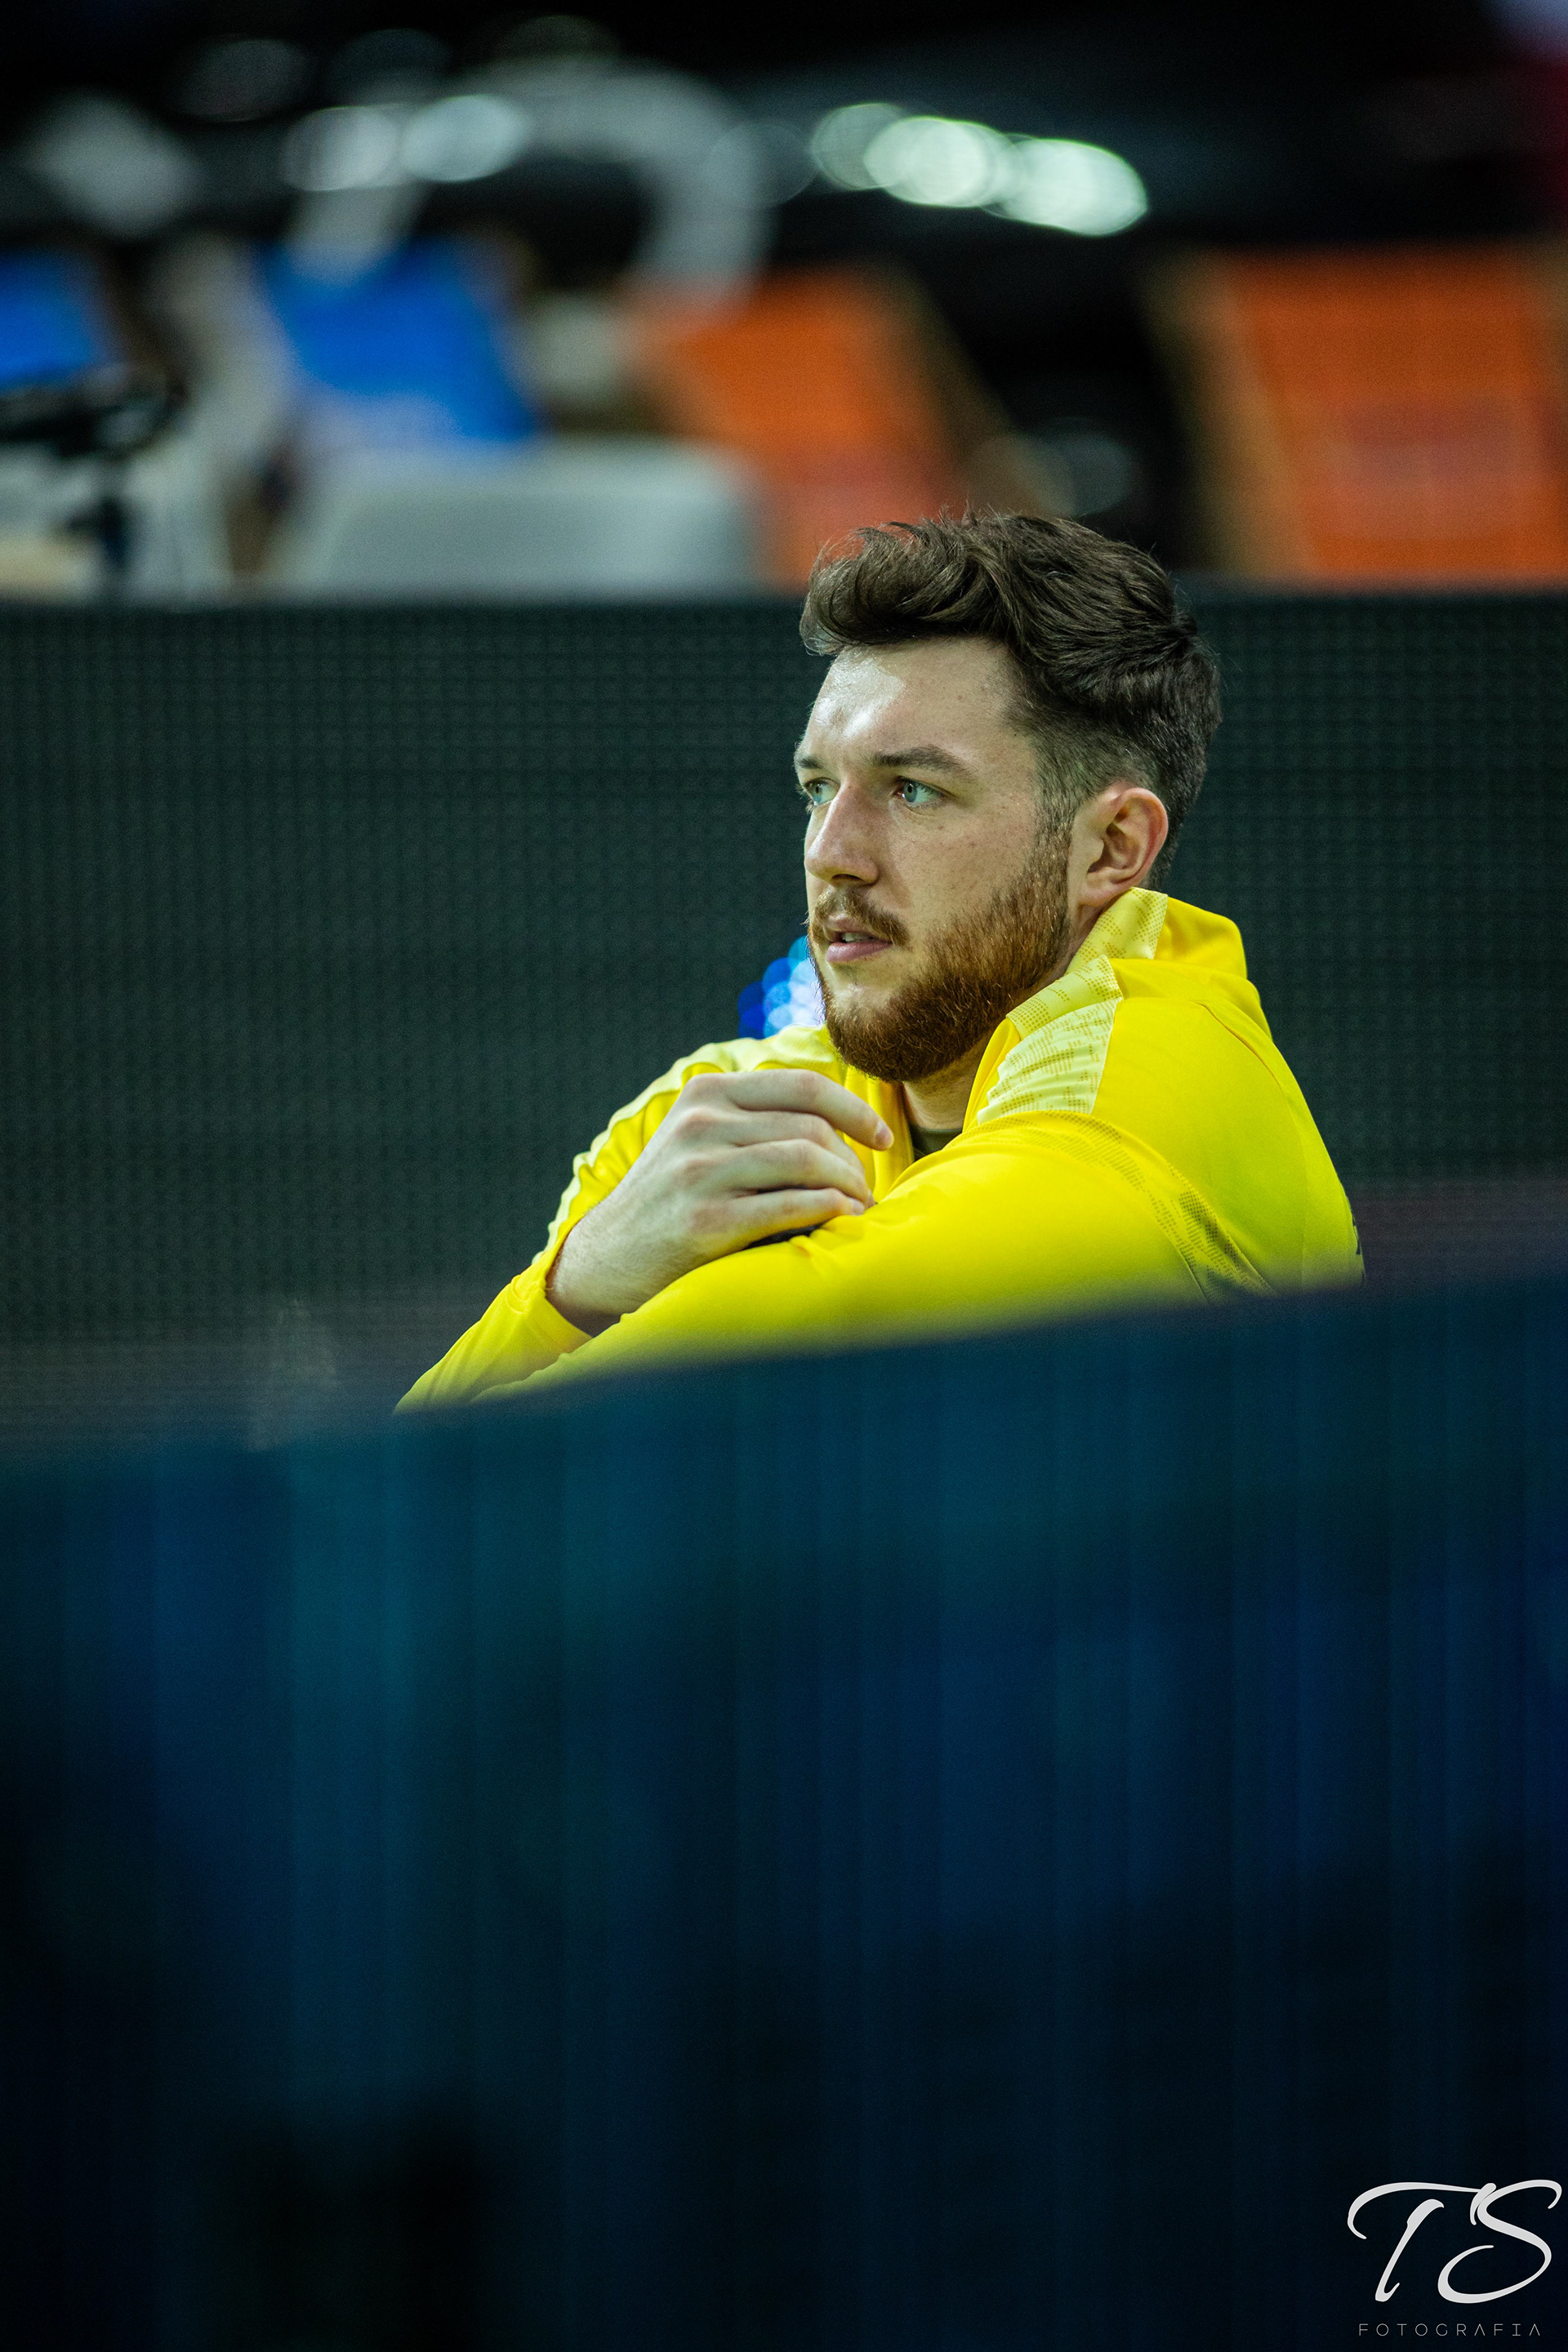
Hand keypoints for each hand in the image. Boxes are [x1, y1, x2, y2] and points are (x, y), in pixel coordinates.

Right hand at [546, 1069, 892, 1335]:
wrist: (607, 1257)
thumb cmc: (672, 1200)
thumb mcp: (699, 1139)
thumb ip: (753, 1120)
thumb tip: (842, 1120)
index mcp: (706, 1093)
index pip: (803, 1085)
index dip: (854, 1110)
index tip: (881, 1138)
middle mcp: (700, 1124)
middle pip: (811, 1128)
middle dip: (853, 1161)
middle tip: (866, 1191)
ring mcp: (699, 1172)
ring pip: (807, 1163)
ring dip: (848, 1187)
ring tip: (858, 1208)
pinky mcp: (705, 1221)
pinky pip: (790, 1206)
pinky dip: (828, 1211)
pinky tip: (842, 1221)